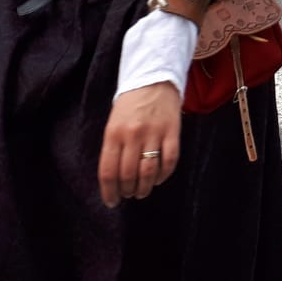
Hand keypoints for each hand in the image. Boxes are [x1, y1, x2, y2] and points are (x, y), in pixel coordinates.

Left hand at [98, 81, 181, 206]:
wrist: (153, 79)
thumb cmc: (130, 105)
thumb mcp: (113, 124)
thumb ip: (113, 149)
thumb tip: (114, 180)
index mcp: (114, 133)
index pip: (108, 171)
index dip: (109, 192)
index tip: (112, 201)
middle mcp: (133, 134)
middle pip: (128, 174)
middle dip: (127, 191)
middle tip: (129, 194)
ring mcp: (154, 133)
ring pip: (148, 171)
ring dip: (144, 187)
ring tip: (142, 191)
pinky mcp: (172, 131)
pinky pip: (169, 161)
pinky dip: (163, 175)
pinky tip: (158, 178)